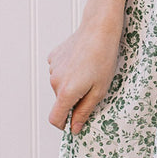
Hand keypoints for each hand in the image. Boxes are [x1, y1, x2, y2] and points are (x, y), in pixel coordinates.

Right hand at [46, 12, 124, 133]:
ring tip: (89, 72)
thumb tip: (75, 128)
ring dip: (72, 85)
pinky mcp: (53, 57)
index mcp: (66, 92)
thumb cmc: (103, 59)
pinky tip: (82, 62)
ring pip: (60, 86)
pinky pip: (59, 72)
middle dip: (74, 101)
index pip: (55, 119)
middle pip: (60, 101)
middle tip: (93, 88)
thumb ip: (84, 111)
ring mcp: (52, 68)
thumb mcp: (100, 90)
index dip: (64, 125)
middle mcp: (54, 81)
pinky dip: (68, 72)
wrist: (98, 29)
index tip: (74, 123)